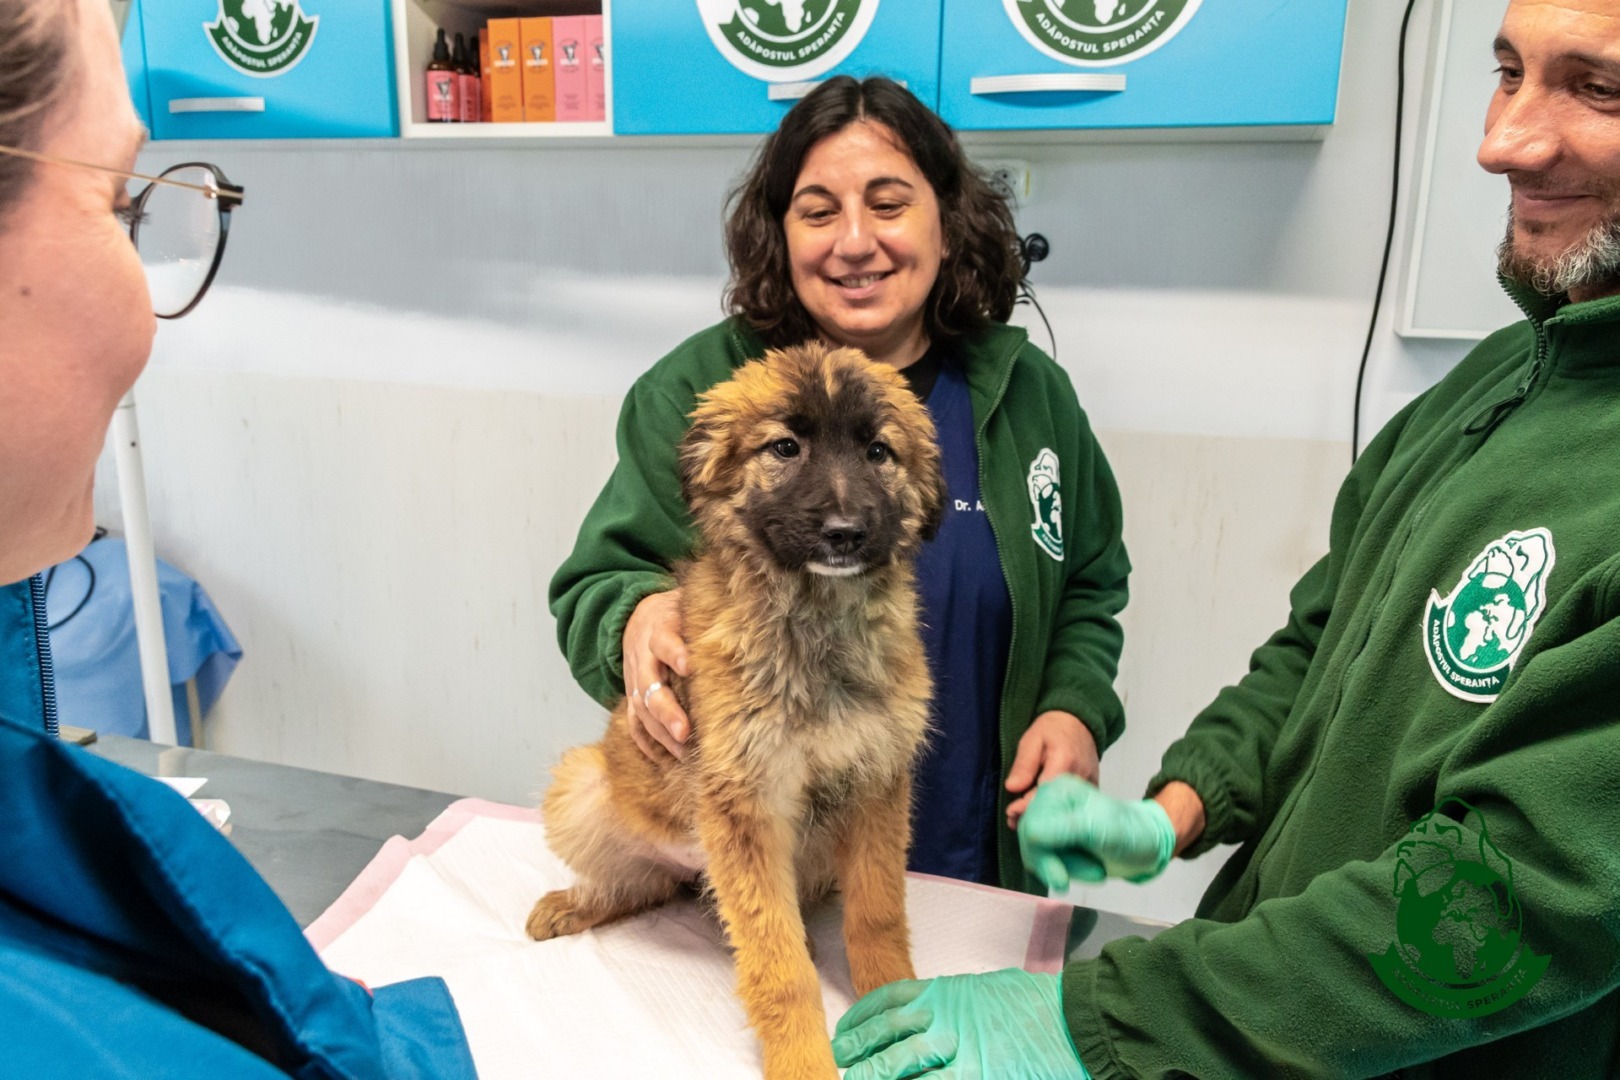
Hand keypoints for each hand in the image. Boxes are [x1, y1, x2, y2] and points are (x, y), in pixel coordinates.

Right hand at [622, 589, 690, 760]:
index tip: (689, 666)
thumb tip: (748, 622)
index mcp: (658, 630)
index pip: (663, 641)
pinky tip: (665, 759)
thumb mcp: (685, 606)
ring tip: (683, 752)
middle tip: (684, 732)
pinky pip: (633, 722)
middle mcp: (643, 658)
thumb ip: (707, 618)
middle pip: (648, 685)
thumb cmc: (675, 616)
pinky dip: (645, 742)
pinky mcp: (631, 696)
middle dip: (666, 710)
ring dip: (660, 733)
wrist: (636, 617)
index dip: (674, 653)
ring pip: (640, 709)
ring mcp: (634, 679)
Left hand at [832, 969, 1091, 1079]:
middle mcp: (945, 1019)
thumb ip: (950, 1004)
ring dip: (872, 1074)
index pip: (888, 1001)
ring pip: (901, 1066)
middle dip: (856, 1053)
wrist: (1079, 1023)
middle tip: (835, 1063)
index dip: (860, 1020)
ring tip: (852, 1079)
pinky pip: (934, 1079)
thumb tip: (921, 1018)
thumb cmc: (1038, 1007)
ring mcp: (959, 1053)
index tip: (842, 1033)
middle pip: (886, 1036)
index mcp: (946, 993)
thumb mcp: (986, 993)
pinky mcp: (976, 1074)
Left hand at [1005, 711, 1098, 828]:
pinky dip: (1058, 812)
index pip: (1044, 793)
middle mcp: (1079, 777)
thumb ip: (1023, 764)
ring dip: (1044, 818)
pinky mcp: (1092, 790)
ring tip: (1023, 821)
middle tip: (1012, 821)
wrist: (1079, 722)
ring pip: (1065, 809)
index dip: (1026, 806)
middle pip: (1055, 807)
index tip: (1011, 812)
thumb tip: (1012, 787)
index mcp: (1064, 762)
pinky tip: (1043, 817)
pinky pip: (1075, 807)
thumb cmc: (1052, 729)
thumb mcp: (1031, 740)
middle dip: (1032, 816)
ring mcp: (1088, 785)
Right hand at [1017, 775, 1174, 889]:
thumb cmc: (1130, 833)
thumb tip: (1030, 834)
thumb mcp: (1099, 830)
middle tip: (1094, 874)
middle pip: (1030, 840)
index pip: (1031, 825)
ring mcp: (1052, 820)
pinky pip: (1045, 861)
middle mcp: (1049, 802)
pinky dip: (1067, 871)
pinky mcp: (1056, 838)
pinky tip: (1090, 870)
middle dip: (1058, 863)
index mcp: (1057, 789)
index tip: (1063, 878)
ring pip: (1036, 854)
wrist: (1149, 846)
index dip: (1043, 853)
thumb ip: (1063, 829)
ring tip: (1097, 871)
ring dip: (1066, 869)